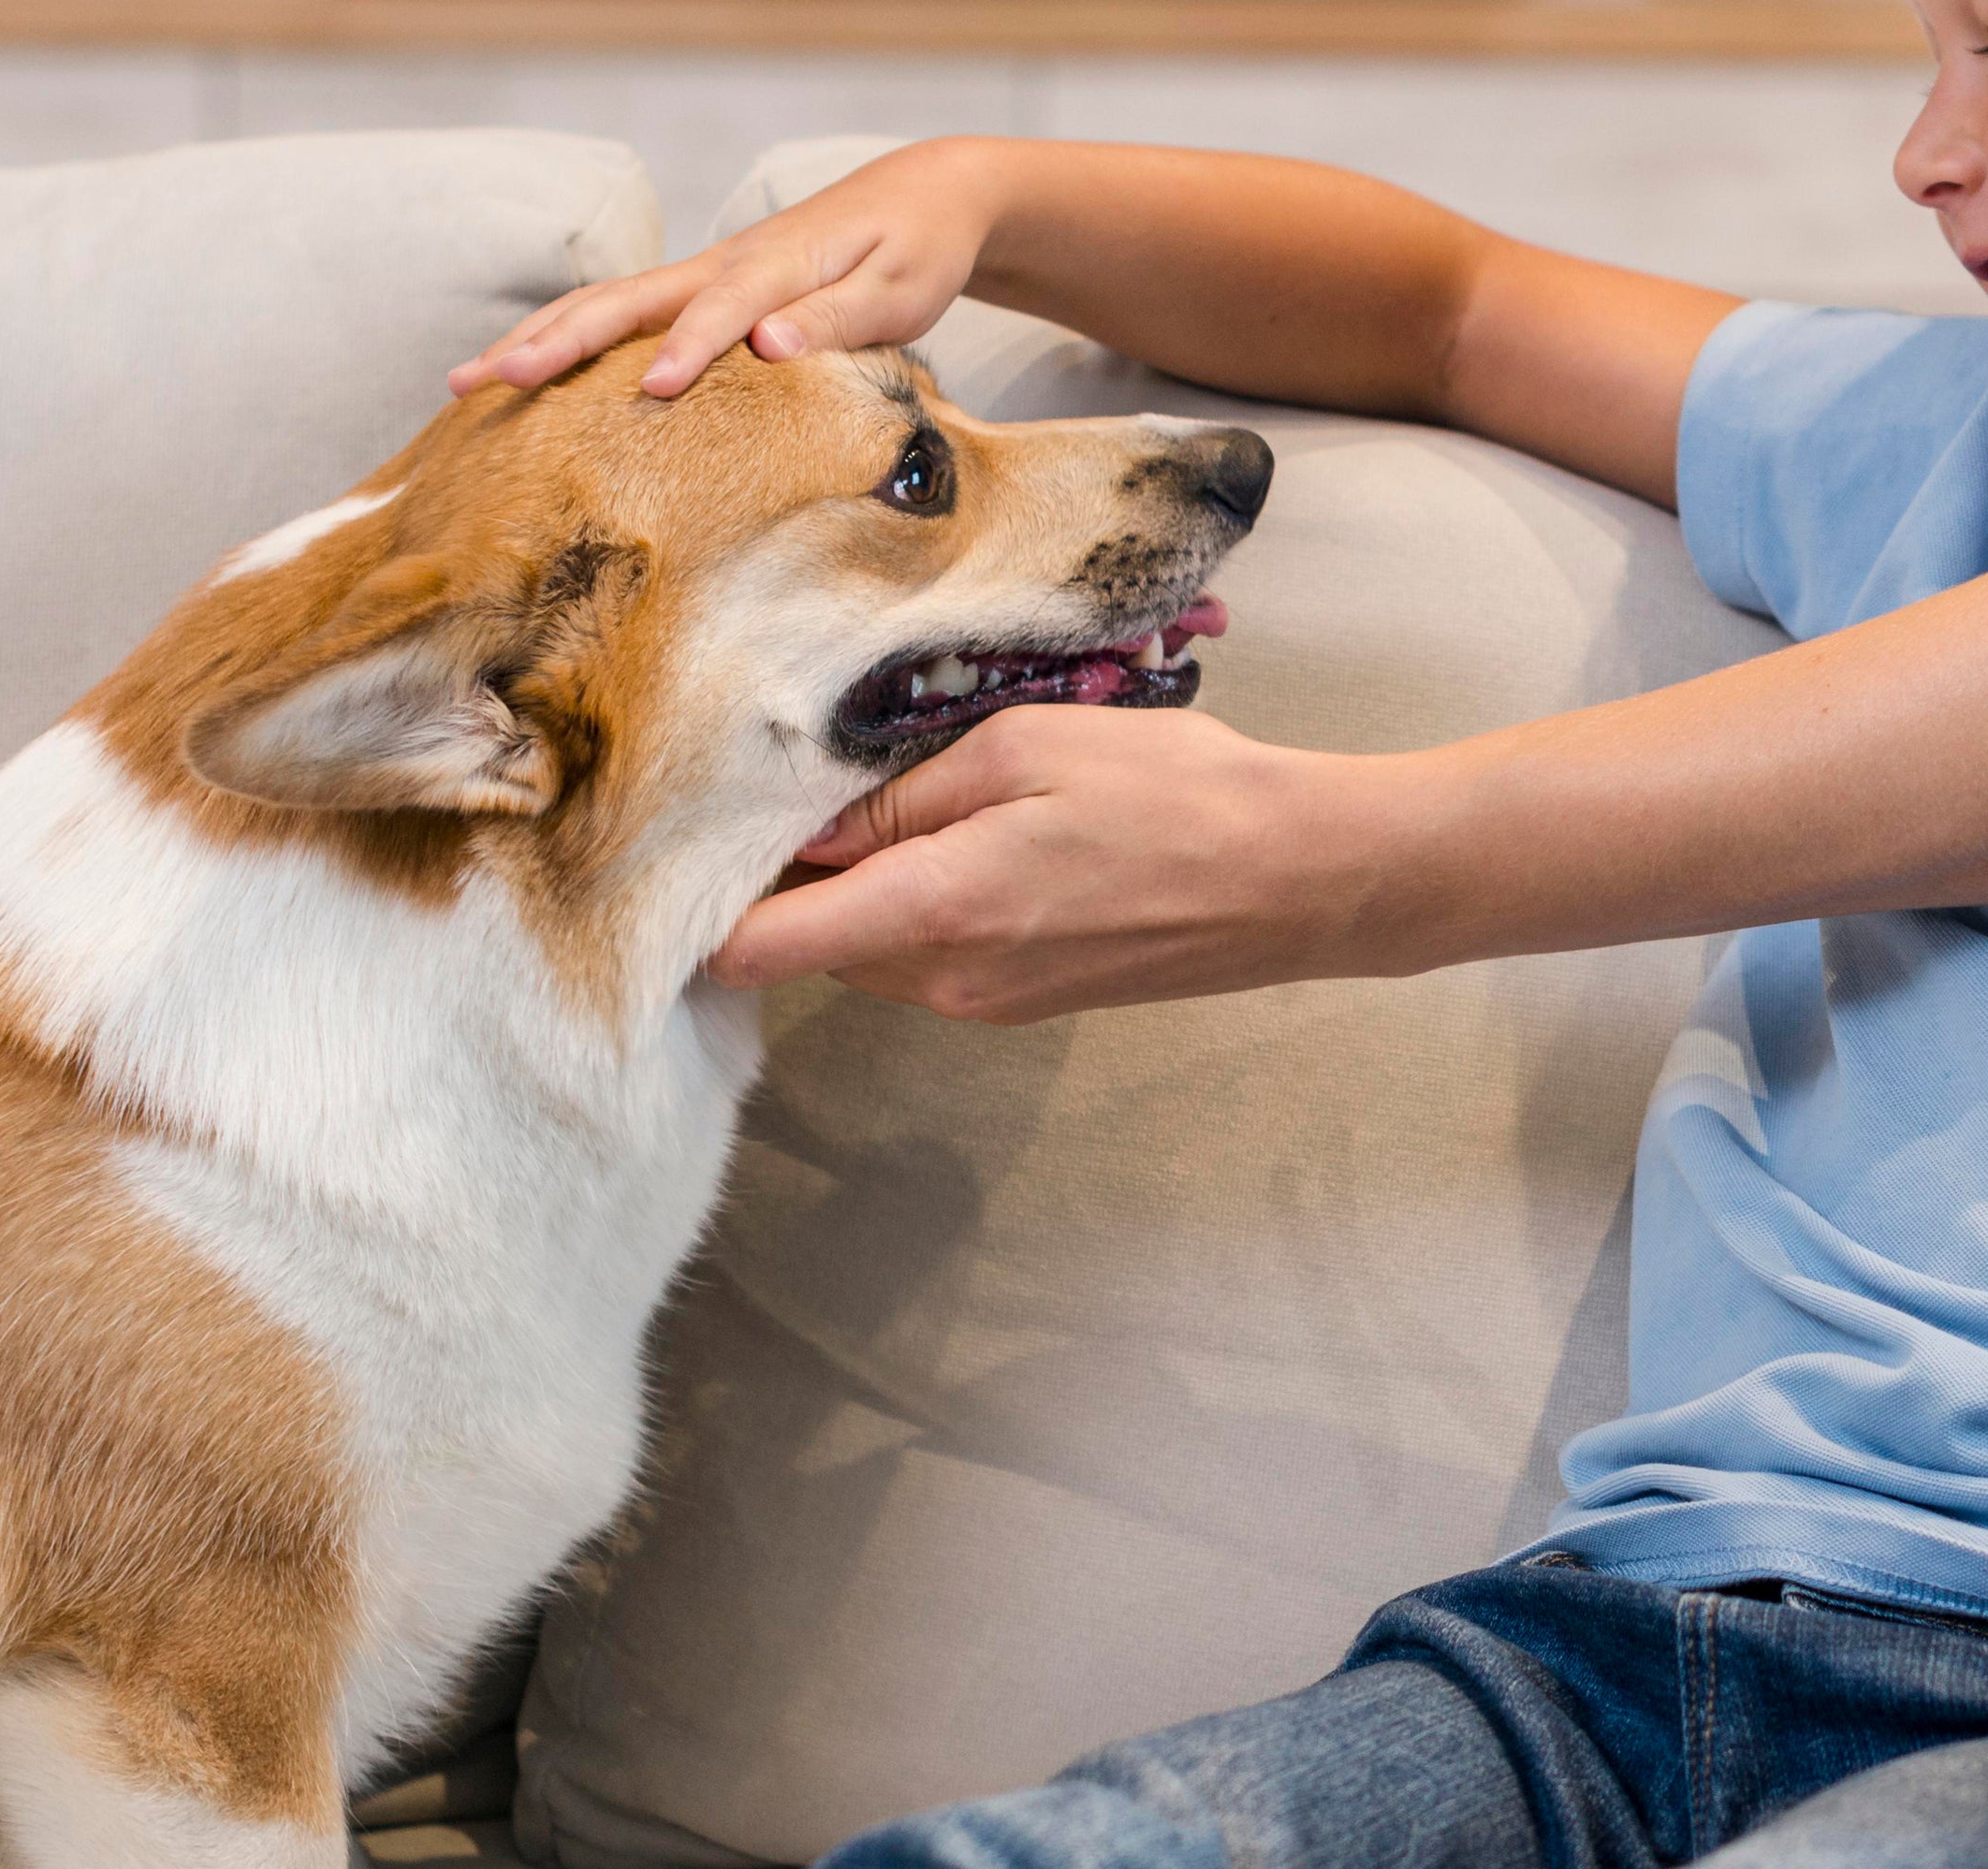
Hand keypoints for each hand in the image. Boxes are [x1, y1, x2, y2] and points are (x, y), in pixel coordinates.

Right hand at [449, 139, 997, 399]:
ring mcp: (706, 273)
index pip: (724, 310)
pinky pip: (622, 315)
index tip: (654, 392)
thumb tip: (770, 345)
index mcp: (779, 266)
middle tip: (495, 380)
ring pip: (607, 305)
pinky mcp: (703, 288)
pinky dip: (566, 340)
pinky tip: (521, 371)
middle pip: (628, 301)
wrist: (920, 197)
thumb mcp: (902, 290)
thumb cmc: (918, 250)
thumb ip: (839, 318)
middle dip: (560, 341)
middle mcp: (725, 264)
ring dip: (538, 339)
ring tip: (466, 381)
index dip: (689, 349)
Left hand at [706, 705, 1434, 1023]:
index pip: (758, 949)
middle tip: (811, 774)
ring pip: (872, 942)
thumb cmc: (1177, 796)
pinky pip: (936, 951)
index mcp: (933, 913)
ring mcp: (990, 1001)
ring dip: (867, 881)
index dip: (704, 902)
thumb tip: (809, 824)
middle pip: (810, 939)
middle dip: (796, 871)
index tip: (686, 839)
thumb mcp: (1025, 749)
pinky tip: (979, 829)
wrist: (1301, 878)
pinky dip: (927, 899)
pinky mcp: (1029, 999)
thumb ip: (902, 792)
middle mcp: (947, 980)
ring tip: (910, 789)